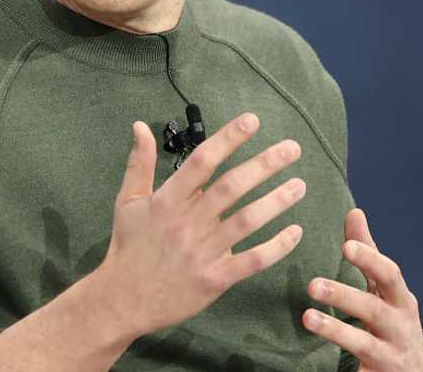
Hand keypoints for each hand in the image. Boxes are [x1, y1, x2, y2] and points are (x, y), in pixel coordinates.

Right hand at [95, 112, 306, 337]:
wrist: (122, 300)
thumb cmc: (128, 247)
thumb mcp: (128, 201)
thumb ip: (139, 163)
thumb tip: (140, 126)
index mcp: (168, 200)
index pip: (202, 162)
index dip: (228, 139)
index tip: (252, 121)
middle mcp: (188, 222)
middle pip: (232, 186)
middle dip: (265, 165)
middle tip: (292, 148)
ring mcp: (203, 251)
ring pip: (247, 221)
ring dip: (277, 201)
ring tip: (300, 185)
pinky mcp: (215, 279)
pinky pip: (252, 260)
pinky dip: (277, 246)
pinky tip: (295, 231)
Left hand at [302, 208, 422, 371]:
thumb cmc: (392, 320)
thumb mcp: (385, 289)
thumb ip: (368, 254)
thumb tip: (354, 212)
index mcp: (400, 300)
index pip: (389, 275)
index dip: (370, 259)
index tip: (346, 245)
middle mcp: (400, 327)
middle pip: (374, 310)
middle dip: (344, 296)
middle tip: (312, 284)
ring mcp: (390, 355)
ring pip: (364, 345)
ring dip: (336, 331)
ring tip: (308, 318)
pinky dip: (346, 369)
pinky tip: (317, 363)